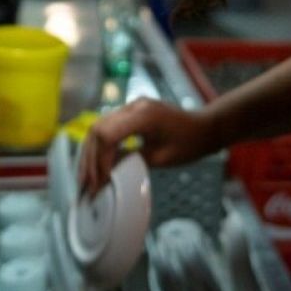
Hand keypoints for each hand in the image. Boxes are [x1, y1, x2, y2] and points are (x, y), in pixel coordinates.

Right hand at [77, 98, 217, 196]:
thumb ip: (130, 161)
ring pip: (97, 127)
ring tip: (86, 178)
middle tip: (87, 185)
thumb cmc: (189, 143)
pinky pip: (106, 127)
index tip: (100, 182)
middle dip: (89, 159)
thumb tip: (105, 172)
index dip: (99, 160)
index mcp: (143, 115)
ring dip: (90, 153)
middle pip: (97, 129)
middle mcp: (133, 106)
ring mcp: (130, 107)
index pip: (107, 134)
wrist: (204, 128)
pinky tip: (95, 164)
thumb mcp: (160, 158)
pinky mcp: (130, 112)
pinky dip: (98, 146)